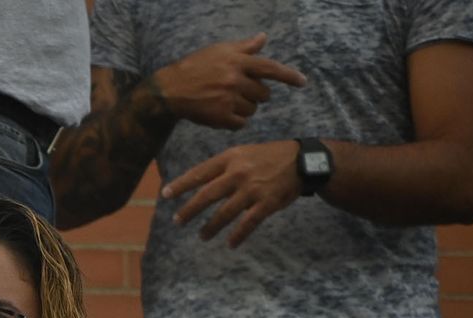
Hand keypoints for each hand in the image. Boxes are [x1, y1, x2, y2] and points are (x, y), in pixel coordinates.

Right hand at [156, 33, 305, 129]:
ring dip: (245, 108)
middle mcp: (235, 80)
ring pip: (252, 110)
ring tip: (229, 103)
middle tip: (240, 92)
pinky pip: (240, 123)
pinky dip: (235, 121)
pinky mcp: (220, 117)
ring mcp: (228, 99)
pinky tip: (223, 114)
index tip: (302, 82)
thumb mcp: (219, 51)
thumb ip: (244, 47)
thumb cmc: (196, 67)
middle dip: (256, 95)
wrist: (170, 90)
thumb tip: (263, 38)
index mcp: (238, 62)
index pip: (270, 68)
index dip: (288, 76)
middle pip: (263, 94)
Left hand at [161, 140, 302, 246]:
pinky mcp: (266, 203)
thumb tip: (199, 183)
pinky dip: (238, 236)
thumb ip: (223, 166)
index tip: (165, 195)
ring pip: (224, 213)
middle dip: (189, 211)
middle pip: (206, 195)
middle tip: (178, 221)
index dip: (181, 185)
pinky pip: (248, 224)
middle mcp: (238, 173)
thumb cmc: (268, 157)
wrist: (303, 160)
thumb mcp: (244, 153)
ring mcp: (252, 189)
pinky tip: (230, 244)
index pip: (199, 173)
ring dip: (210, 227)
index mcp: (230, 159)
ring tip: (202, 236)